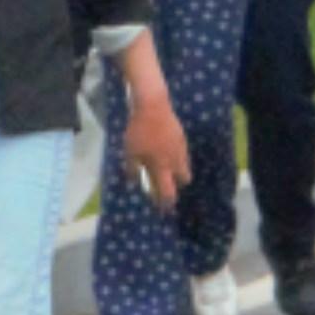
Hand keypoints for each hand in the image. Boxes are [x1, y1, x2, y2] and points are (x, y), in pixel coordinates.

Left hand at [120, 81, 189, 211]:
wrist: (153, 106)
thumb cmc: (139, 131)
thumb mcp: (130, 152)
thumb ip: (133, 169)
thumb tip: (134, 182)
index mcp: (163, 167)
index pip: (169, 192)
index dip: (167, 202)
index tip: (164, 208)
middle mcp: (176, 160)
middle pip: (184, 180)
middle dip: (177, 185)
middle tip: (166, 182)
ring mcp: (181, 148)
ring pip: (185, 165)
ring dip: (177, 170)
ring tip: (165, 165)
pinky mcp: (182, 136)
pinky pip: (182, 153)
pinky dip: (176, 156)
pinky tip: (165, 149)